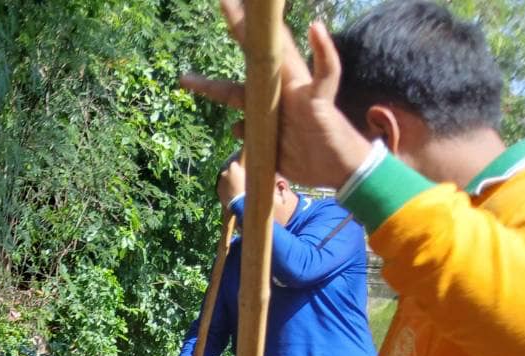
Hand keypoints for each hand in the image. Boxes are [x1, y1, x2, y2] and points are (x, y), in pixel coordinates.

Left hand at [179, 0, 375, 190]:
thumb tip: (235, 127)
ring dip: (273, 31)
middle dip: (240, 29)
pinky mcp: (319, 100)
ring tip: (260, 6)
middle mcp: (283, 91)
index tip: (183, 79)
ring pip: (284, 56)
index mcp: (269, 104)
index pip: (236, 87)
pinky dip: (324, 51)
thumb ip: (254, 136)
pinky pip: (325, 74)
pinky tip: (316, 29)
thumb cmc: (308, 159)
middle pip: (256, 57)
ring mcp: (300, 93)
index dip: (209, 84)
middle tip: (222, 1)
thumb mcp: (272, 151)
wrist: (341, 170)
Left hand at [217, 159, 244, 207]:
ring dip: (228, 183)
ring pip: (224, 180)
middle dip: (232, 176)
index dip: (238, 169)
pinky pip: (222, 188)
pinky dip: (225, 189)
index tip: (241, 173)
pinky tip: (231, 194)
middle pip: (228, 172)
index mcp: (233, 167)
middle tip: (238, 182)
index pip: (234, 164)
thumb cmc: (247, 188)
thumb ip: (243, 172)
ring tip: (235, 189)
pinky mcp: (218, 190)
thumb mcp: (249, 177)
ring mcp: (220, 181)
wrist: (239, 201)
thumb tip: (243, 170)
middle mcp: (225, 173)